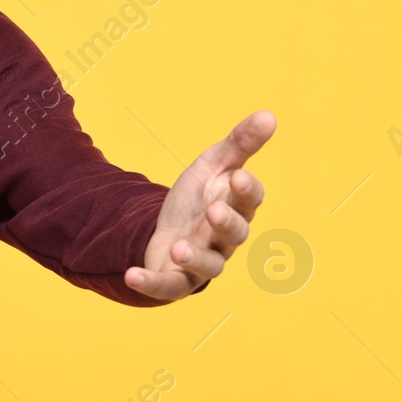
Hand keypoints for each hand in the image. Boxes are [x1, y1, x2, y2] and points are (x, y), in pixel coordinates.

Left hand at [126, 110, 275, 301]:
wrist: (167, 229)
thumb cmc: (199, 197)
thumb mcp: (213, 165)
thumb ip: (240, 144)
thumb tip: (269, 114)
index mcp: (236, 207)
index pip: (250, 200)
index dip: (247, 190)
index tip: (239, 176)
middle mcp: (224, 239)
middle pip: (234, 234)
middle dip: (225, 223)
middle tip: (213, 210)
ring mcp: (202, 262)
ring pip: (208, 266)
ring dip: (194, 258)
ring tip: (178, 249)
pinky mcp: (176, 280)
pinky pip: (167, 287)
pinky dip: (151, 284)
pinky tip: (132, 276)